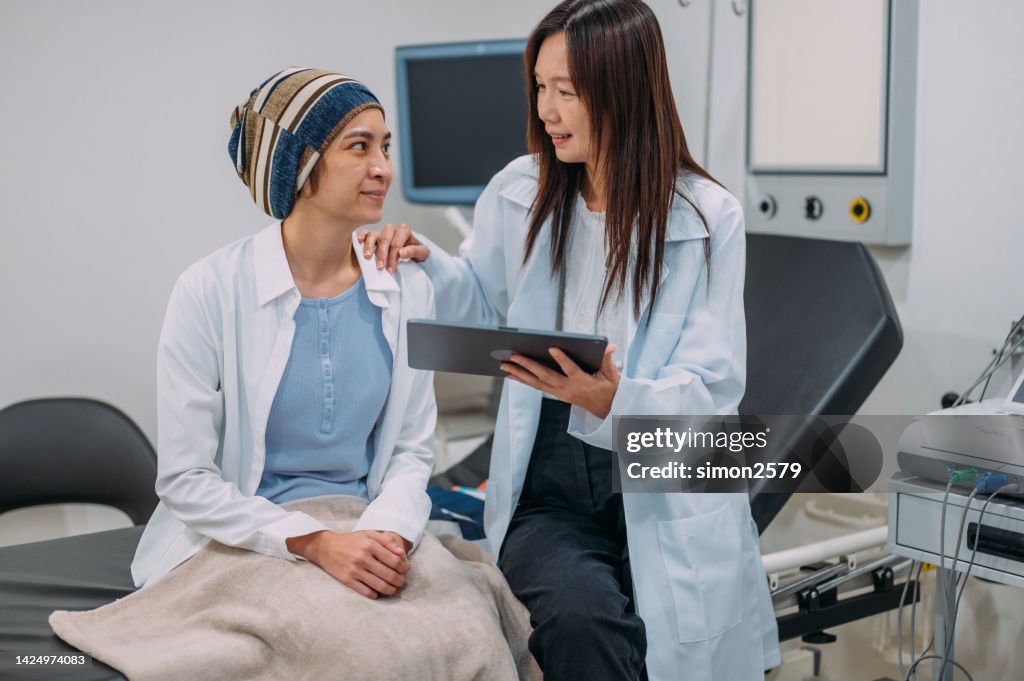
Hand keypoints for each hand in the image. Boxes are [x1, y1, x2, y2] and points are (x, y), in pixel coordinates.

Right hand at [286, 530, 410, 598]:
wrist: (325, 547)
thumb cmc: (350, 540)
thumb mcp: (368, 535)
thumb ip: (386, 541)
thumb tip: (401, 552)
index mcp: (369, 545)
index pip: (394, 560)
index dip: (403, 567)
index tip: (406, 570)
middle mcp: (362, 557)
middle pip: (389, 575)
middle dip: (399, 581)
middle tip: (402, 582)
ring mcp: (354, 570)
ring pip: (379, 586)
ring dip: (391, 590)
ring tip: (393, 589)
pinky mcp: (347, 580)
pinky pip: (366, 592)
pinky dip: (375, 594)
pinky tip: (379, 592)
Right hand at [357, 223, 429, 272]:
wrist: (412, 251)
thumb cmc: (416, 251)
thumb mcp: (422, 253)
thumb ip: (414, 251)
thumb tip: (402, 252)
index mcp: (404, 230)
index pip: (397, 243)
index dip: (393, 257)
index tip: (390, 269)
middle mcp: (392, 228)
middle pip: (385, 240)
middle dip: (382, 255)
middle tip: (380, 267)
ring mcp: (382, 231)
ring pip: (374, 235)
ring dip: (370, 246)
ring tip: (368, 257)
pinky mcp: (374, 235)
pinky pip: (367, 233)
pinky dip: (362, 236)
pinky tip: (359, 241)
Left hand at [500, 344, 619, 418]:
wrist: (607, 410)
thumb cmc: (609, 388)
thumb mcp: (612, 374)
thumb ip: (607, 359)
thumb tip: (610, 346)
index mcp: (583, 382)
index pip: (571, 370)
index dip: (562, 359)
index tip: (552, 348)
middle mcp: (568, 389)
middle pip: (545, 376)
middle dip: (528, 365)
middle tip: (513, 355)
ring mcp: (560, 393)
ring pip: (536, 383)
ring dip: (519, 373)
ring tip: (504, 364)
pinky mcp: (555, 394)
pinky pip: (536, 386)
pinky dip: (522, 379)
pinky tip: (510, 374)